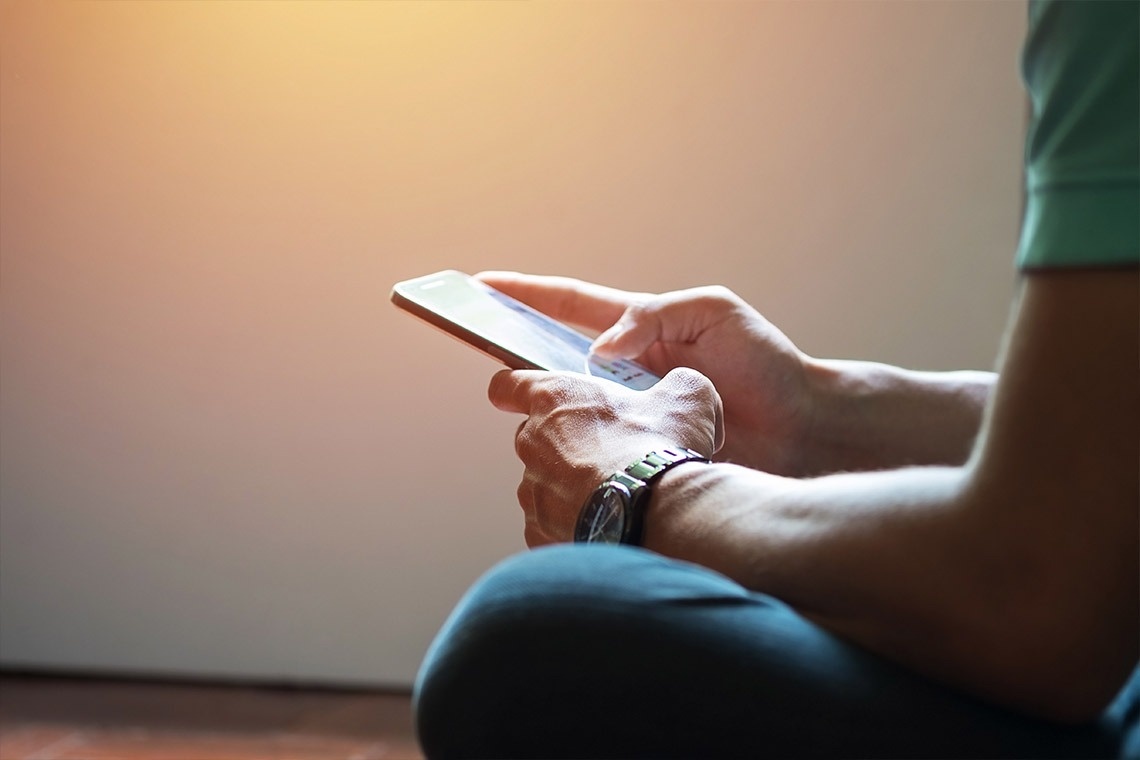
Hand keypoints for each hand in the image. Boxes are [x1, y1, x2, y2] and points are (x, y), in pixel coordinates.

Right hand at [477, 272, 811, 474]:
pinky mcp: (639, 449)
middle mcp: (625, 371)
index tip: (482, 284)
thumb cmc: (765, 363)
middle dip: (510, 349)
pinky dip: (569, 448)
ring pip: (567, 406)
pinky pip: (593, 447)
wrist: (801, 430)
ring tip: (508, 403)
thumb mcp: (713, 311)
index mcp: (639, 329)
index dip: (527, 293)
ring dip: (537, 404)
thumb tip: (598, 353)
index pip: (571, 306)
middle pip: (554, 357)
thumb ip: (652, 316)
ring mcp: (630, 411)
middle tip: (471, 342)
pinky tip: (551, 452)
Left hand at [488, 367, 722, 546]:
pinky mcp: (539, 533)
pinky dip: (574, 525)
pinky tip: (608, 525)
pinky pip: (551, 526)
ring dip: (572, 488)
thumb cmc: (662, 449)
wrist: (658, 515)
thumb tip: (682, 392)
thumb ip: (675, 386)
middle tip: (607, 453)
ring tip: (614, 496)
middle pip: (533, 437)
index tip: (516, 396)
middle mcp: (533, 442)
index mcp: (556, 398)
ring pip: (544, 485)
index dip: (513, 390)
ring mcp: (532, 492)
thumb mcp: (687, 397)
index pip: (508, 385)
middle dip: (564, 444)